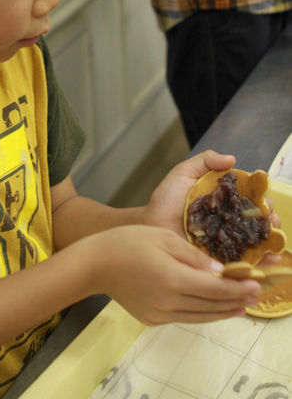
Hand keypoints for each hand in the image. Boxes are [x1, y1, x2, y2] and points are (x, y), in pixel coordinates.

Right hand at [87, 225, 260, 325]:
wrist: (95, 264)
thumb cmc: (127, 242)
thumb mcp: (162, 237)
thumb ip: (192, 255)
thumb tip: (217, 270)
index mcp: (173, 279)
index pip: (215, 289)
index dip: (237, 289)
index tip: (254, 285)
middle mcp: (168, 302)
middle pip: (210, 306)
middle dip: (234, 301)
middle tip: (252, 296)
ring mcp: (159, 314)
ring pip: (199, 316)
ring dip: (221, 312)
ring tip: (239, 307)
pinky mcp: (151, 319)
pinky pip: (183, 317)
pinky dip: (200, 313)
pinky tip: (209, 307)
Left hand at [142, 150, 280, 257]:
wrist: (150, 224)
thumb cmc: (166, 198)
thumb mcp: (184, 173)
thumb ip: (205, 161)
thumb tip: (232, 159)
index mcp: (224, 199)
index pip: (250, 197)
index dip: (261, 198)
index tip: (265, 199)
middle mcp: (229, 220)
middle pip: (257, 221)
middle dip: (270, 221)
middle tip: (271, 221)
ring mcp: (226, 241)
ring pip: (255, 242)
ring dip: (270, 243)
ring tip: (274, 243)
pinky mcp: (219, 260)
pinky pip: (241, 264)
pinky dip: (257, 264)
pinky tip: (266, 262)